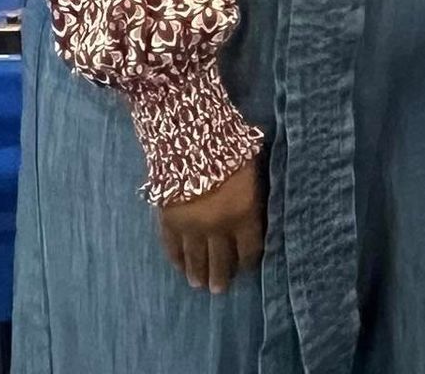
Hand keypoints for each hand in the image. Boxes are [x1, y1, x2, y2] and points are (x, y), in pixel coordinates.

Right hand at [157, 158, 263, 292]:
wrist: (188, 136)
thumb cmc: (228, 146)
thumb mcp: (252, 170)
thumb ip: (253, 195)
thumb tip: (256, 210)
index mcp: (244, 214)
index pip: (249, 249)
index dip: (248, 261)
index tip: (246, 267)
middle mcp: (218, 227)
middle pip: (221, 261)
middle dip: (222, 276)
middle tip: (220, 289)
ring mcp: (191, 227)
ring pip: (195, 259)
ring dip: (198, 273)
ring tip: (199, 284)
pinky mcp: (168, 221)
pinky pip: (172, 248)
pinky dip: (176, 259)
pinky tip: (179, 267)